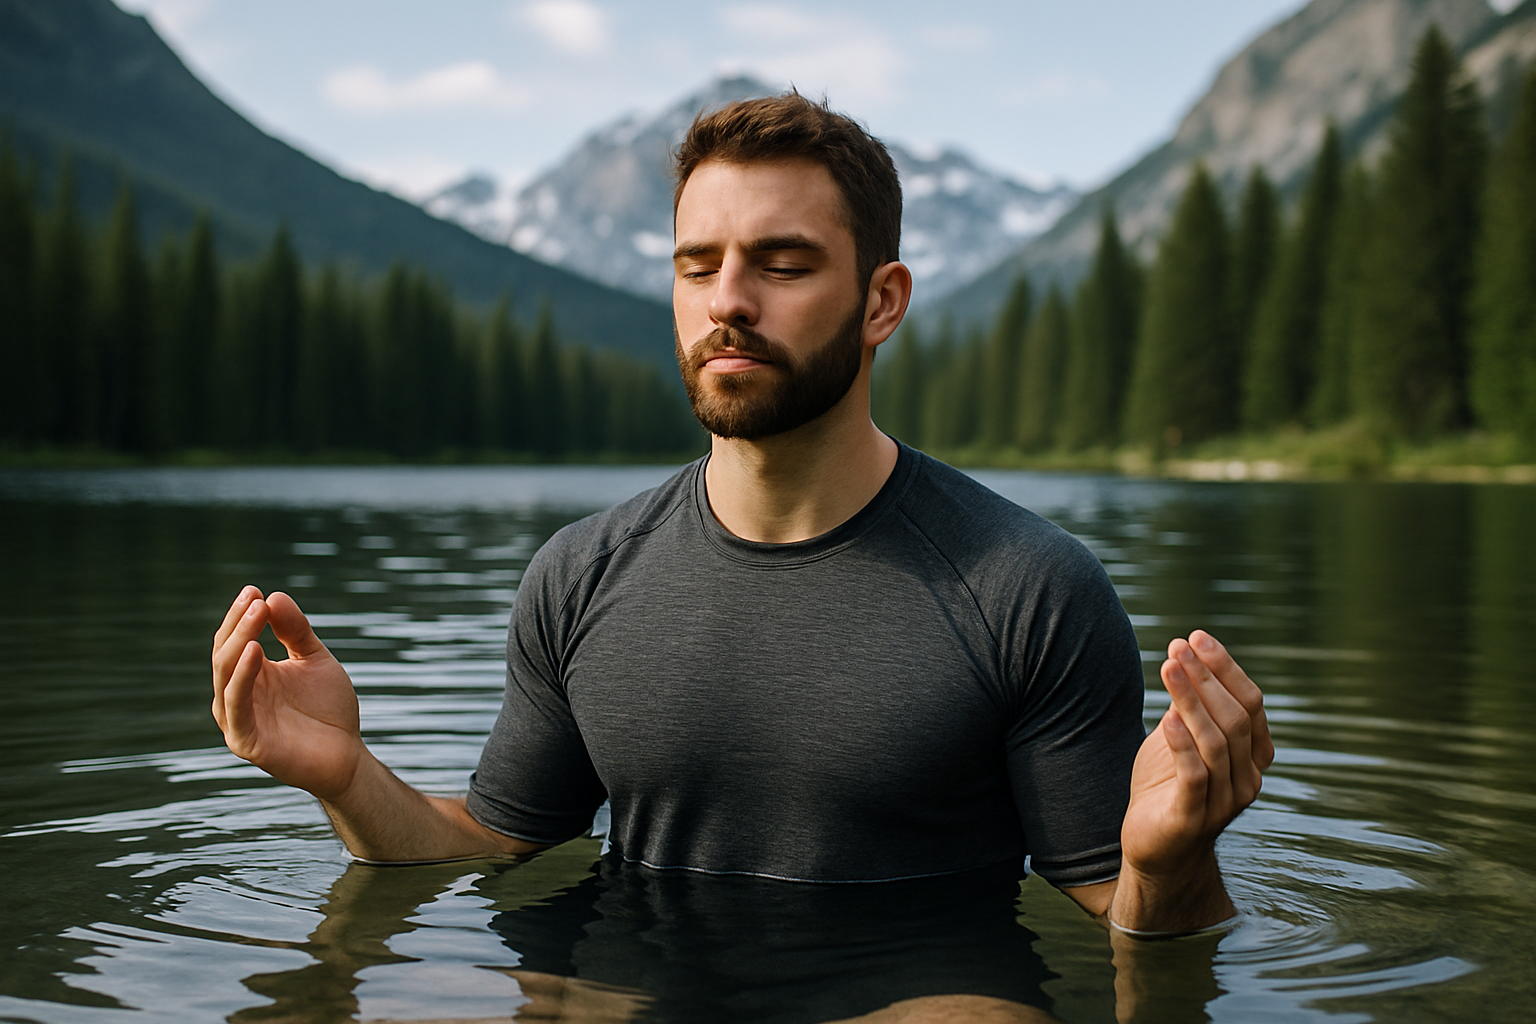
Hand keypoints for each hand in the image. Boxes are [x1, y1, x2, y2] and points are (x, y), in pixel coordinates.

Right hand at [211, 586, 363, 799]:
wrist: (348, 755)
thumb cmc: (328, 709)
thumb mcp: (315, 660)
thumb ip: (296, 631)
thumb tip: (273, 596)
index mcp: (250, 675)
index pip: (234, 640)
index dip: (240, 615)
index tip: (254, 590)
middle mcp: (237, 695)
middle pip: (225, 653)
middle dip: (239, 623)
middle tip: (254, 598)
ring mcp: (238, 719)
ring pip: (225, 675)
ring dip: (239, 642)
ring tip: (255, 614)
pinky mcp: (245, 740)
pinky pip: (236, 704)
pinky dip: (242, 676)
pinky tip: (254, 651)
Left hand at [1121, 630, 1272, 878]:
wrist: (1155, 849)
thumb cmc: (1167, 787)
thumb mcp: (1180, 741)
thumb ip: (1190, 709)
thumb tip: (1185, 660)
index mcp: (1252, 756)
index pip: (1251, 702)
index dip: (1226, 668)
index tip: (1197, 638)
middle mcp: (1247, 778)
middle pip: (1236, 717)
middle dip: (1206, 677)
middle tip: (1177, 647)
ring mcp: (1224, 801)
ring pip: (1217, 742)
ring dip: (1192, 700)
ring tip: (1168, 667)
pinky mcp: (1194, 819)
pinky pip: (1195, 776)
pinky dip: (1183, 744)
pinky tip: (1166, 717)